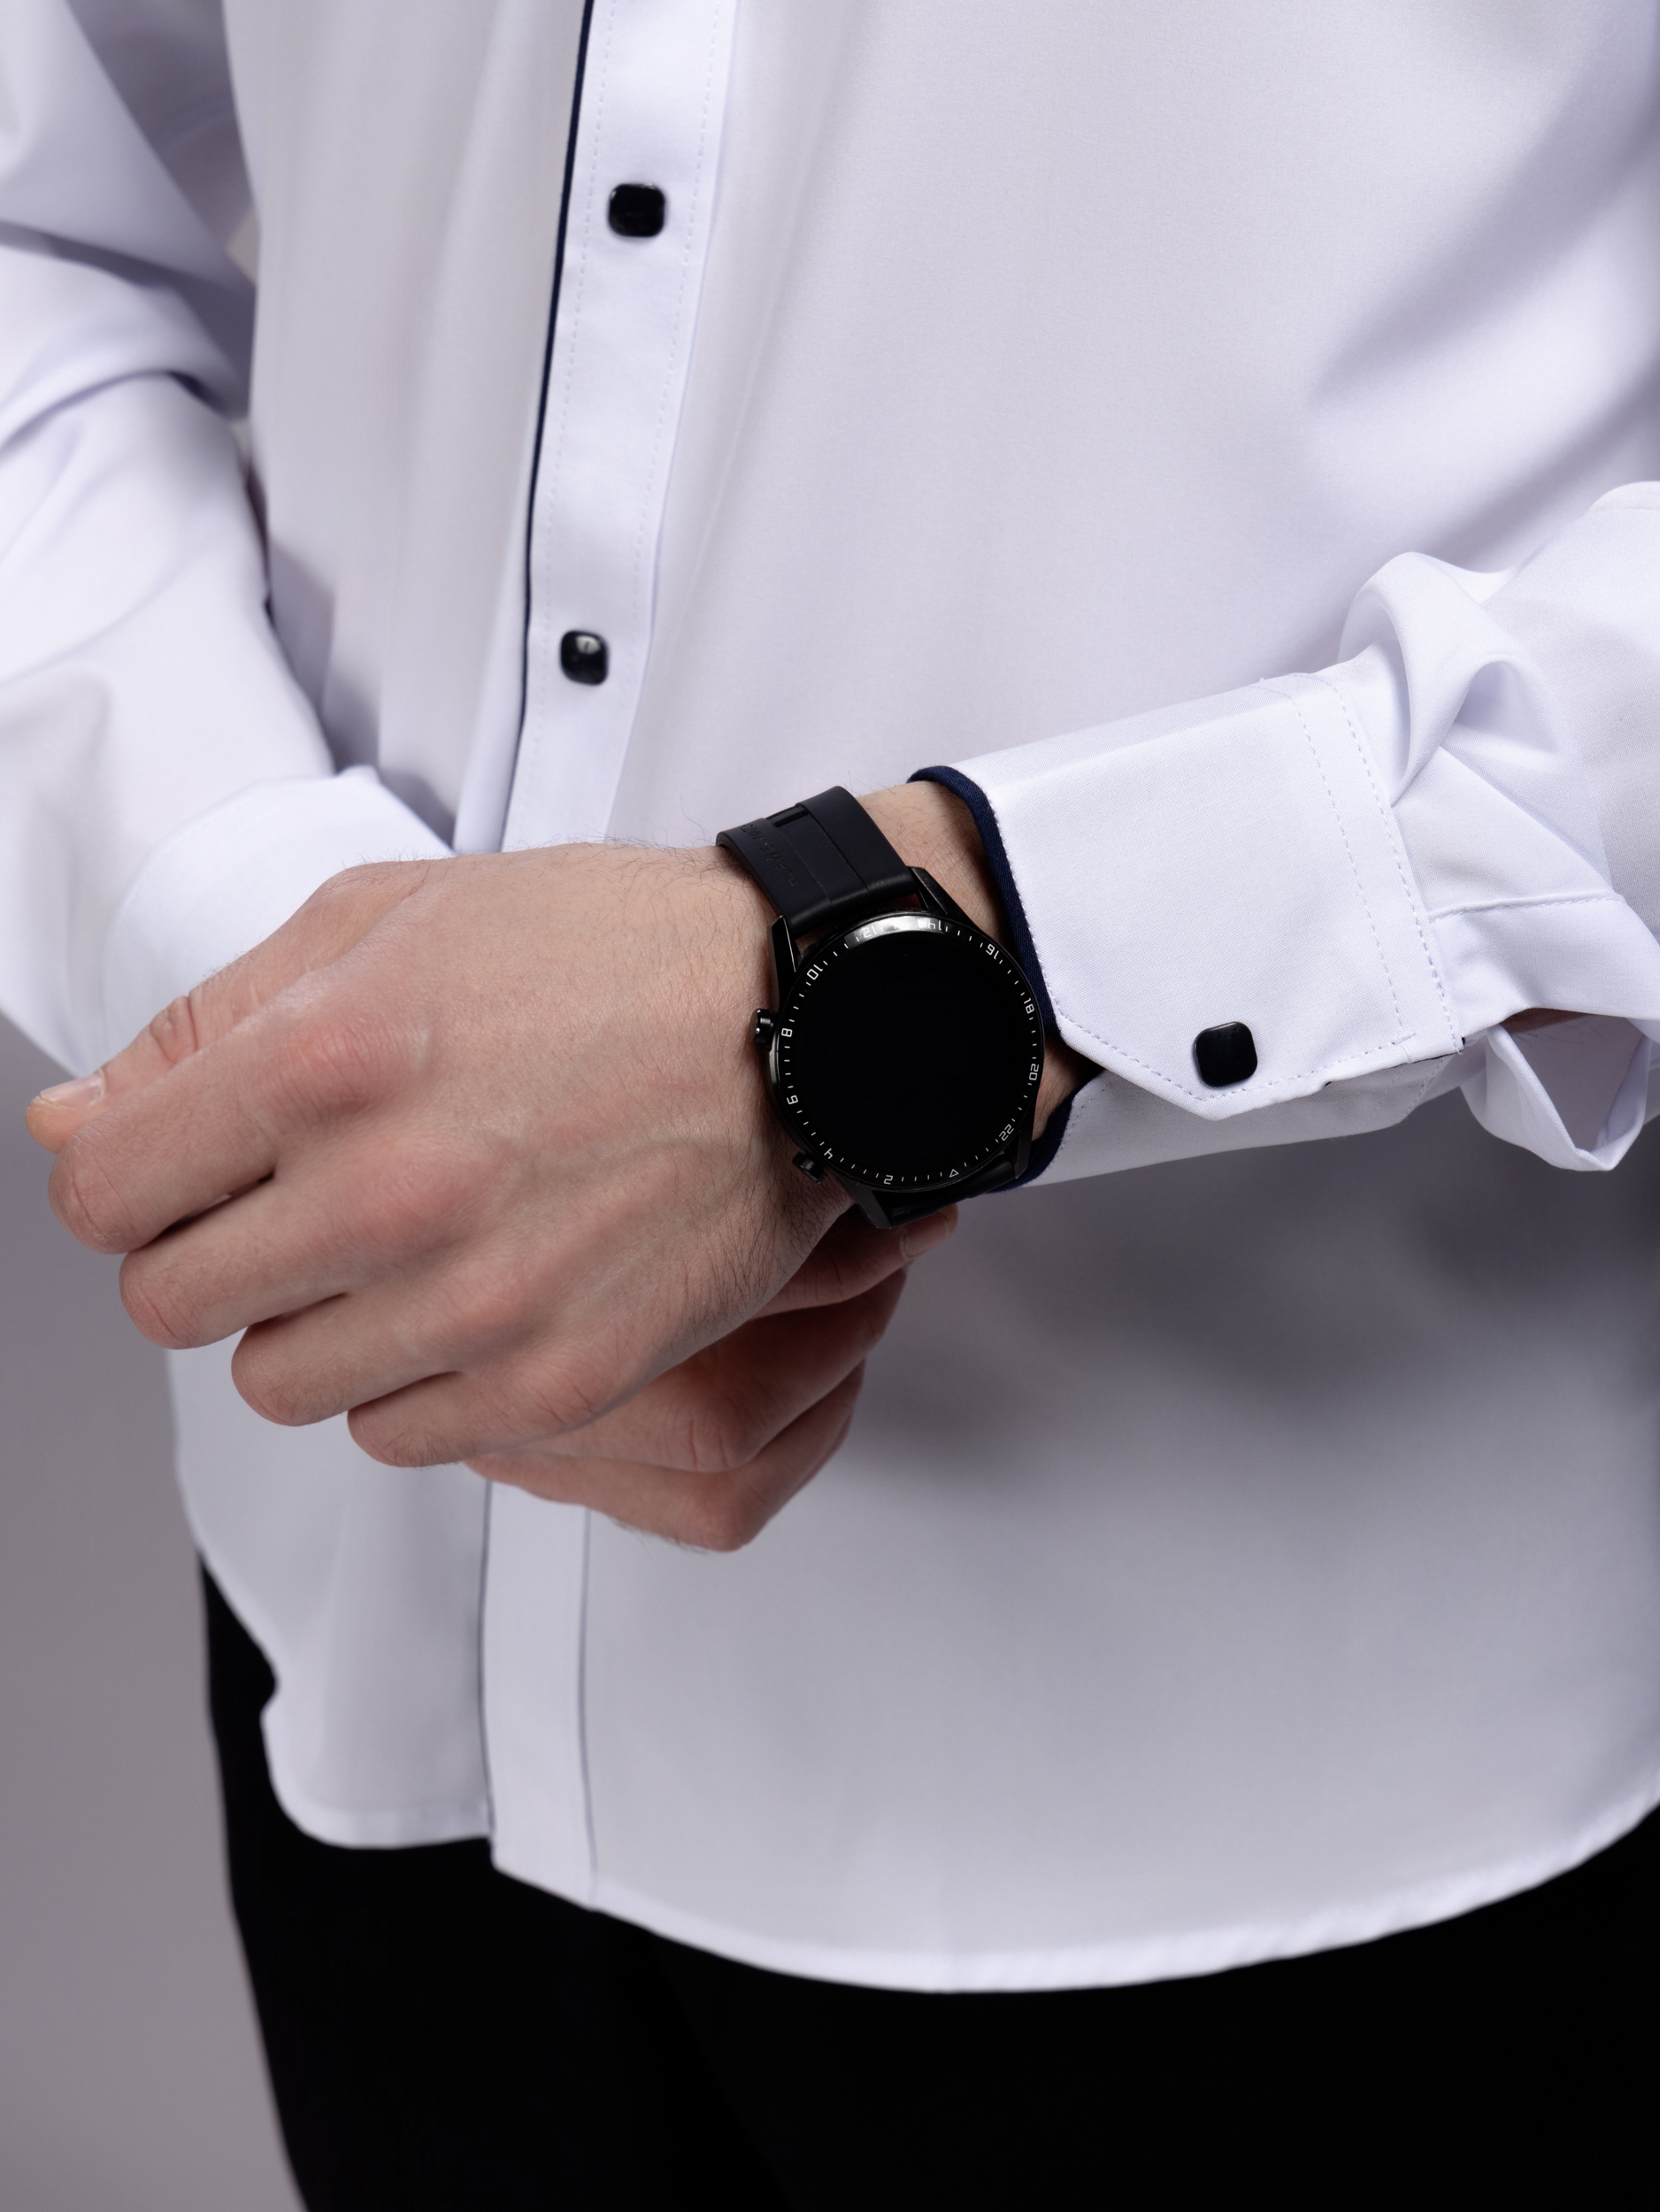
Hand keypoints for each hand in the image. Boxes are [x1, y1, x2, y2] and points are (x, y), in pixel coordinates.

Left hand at [27, 785, 1068, 1545]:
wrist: (805, 1018)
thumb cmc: (613, 952)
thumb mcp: (387, 918)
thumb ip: (207, 1025)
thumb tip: (78, 1125)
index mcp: (326, 1059)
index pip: (105, 1195)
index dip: (123, 1183)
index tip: (168, 1177)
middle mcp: (391, 1192)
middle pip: (175, 1304)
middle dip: (207, 1255)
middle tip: (286, 1208)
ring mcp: (477, 1302)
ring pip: (280, 1383)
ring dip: (311, 1322)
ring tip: (395, 1248)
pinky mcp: (555, 1380)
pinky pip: (399, 1434)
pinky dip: (411, 1378)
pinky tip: (466, 1295)